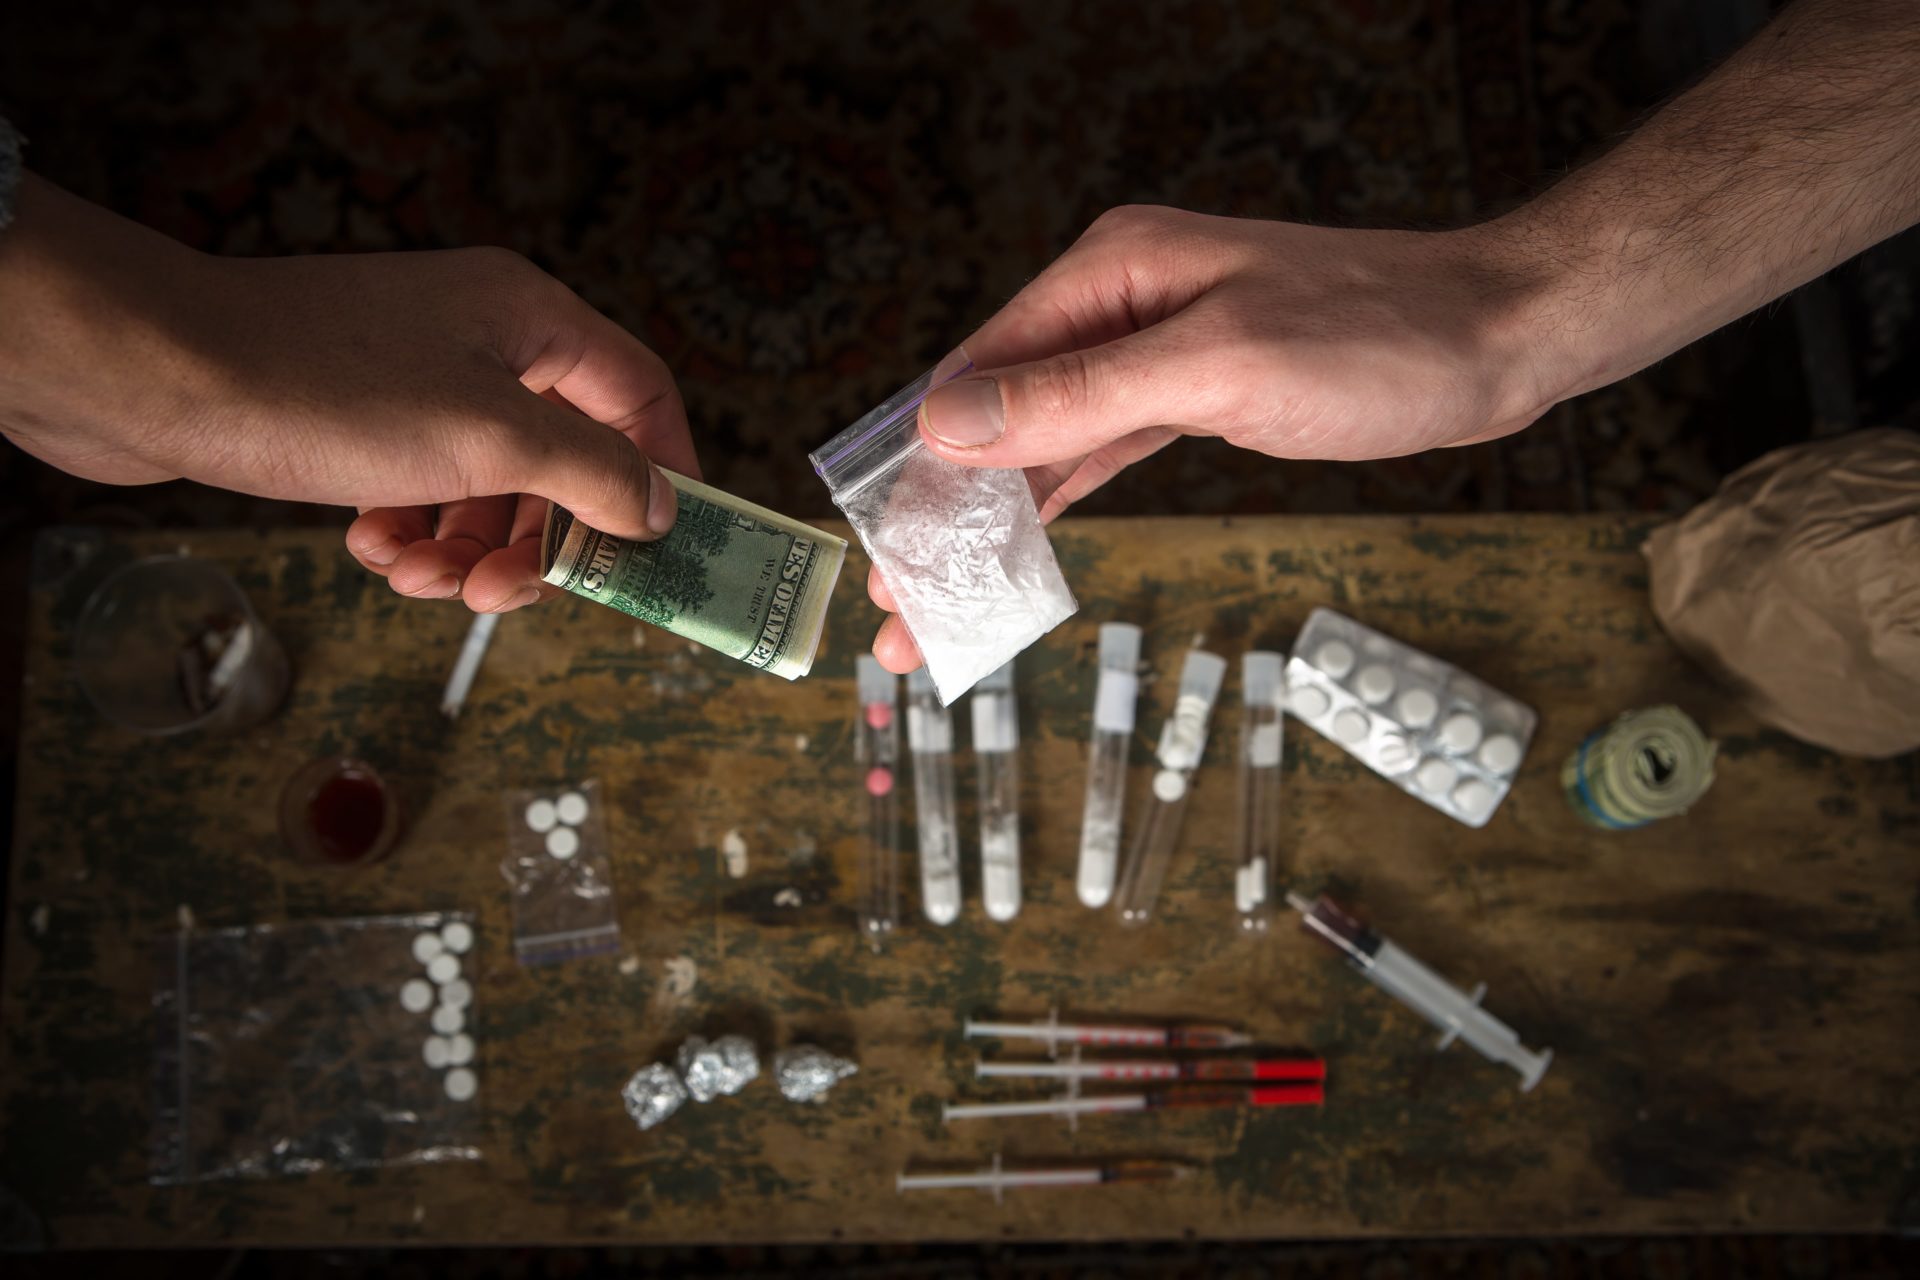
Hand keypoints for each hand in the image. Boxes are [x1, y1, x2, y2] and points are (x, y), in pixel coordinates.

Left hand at [0, 175, 696, 612]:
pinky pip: (424, 491)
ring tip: (418, 577)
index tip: (661, 552)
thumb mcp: (489, 438)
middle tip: (504, 594)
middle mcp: (484, 341)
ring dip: (467, 548)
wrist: (154, 374)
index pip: (641, 396)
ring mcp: (420, 377)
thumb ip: (592, 474)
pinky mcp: (360, 417)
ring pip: (490, 488)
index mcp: (531, 319)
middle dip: (537, 539)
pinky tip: (371, 548)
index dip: (664, 474)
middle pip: (564, 460)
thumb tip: (662, 508)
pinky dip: (411, 532)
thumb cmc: (325, 387)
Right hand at [867, 204, 1565, 670]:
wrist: (1500, 337)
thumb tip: (946, 422)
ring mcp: (1153, 349)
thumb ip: (1080, 395)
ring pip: (1043, 445)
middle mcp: (1118, 303)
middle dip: (945, 516)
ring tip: (940, 609)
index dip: (923, 469)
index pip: (980, 372)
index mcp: (1112, 270)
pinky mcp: (1189, 392)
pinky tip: (1012, 548)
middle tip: (899, 615)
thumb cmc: (1377, 338)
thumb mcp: (1219, 368)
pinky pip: (1096, 452)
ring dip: (991, 524)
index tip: (884, 555)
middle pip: (1000, 414)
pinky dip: (1054, 505)